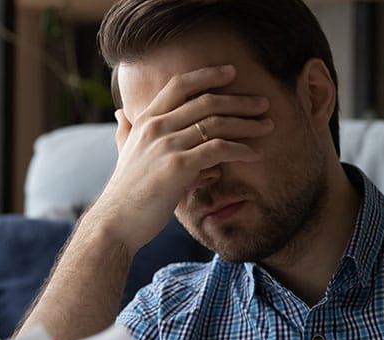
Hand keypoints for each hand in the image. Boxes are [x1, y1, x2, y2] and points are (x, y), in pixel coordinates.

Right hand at [85, 64, 274, 250]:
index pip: (179, 85)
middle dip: (239, 101)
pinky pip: (218, 149)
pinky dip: (240, 150)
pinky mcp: (178, 167)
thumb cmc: (125, 192)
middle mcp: (155, 127)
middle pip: (205, 102)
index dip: (207, 75)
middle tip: (263, 103)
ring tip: (268, 126)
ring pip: (216, 124)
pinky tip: (254, 154)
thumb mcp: (123, 154)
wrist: (116, 223)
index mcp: (145, 120)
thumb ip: (125, 131)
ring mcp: (166, 145)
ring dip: (247, 124)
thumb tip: (120, 114)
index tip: (232, 72)